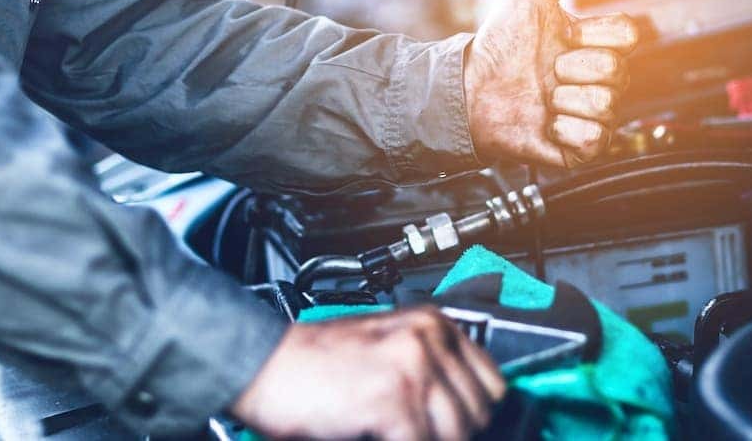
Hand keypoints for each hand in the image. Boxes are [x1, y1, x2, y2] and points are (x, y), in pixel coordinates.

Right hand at [230, 307, 506, 440]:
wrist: (260, 364)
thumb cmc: (311, 364)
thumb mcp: (383, 350)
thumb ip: (427, 371)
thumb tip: (462, 413)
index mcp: (431, 323)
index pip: (491, 382)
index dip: (472, 413)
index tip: (455, 426)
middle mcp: (428, 339)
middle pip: (478, 412)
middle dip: (449, 432)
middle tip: (412, 430)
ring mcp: (414, 369)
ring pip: (457, 432)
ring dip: (427, 438)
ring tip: (392, 432)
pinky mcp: (395, 401)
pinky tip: (376, 436)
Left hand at [464, 0, 639, 167]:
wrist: (468, 94)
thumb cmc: (498, 47)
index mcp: (594, 47)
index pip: (627, 35)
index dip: (593, 35)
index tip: (562, 37)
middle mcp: (597, 81)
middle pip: (618, 70)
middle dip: (572, 68)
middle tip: (545, 72)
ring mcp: (591, 116)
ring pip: (607, 104)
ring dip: (564, 99)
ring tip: (541, 98)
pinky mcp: (580, 149)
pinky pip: (594, 137)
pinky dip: (565, 130)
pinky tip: (545, 125)